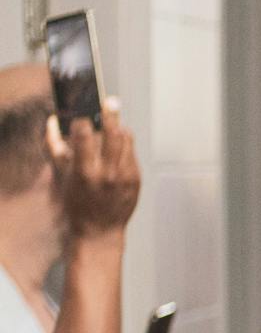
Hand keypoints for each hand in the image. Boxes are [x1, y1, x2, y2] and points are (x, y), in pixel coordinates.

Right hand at [48, 97, 139, 240]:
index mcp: (84, 171)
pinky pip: (132, 154)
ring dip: (119, 129)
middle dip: (111, 115)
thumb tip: (52, 120)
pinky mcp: (137, 180)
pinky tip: (117, 146)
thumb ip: (55, 146)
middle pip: (114, 134)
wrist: (99, 229)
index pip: (85, 135)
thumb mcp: (60, 175)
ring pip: (127, 141)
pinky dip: (125, 146)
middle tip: (110, 102)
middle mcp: (107, 174)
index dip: (83, 121)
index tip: (82, 117)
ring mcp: (125, 177)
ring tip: (113, 125)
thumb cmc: (76, 202)